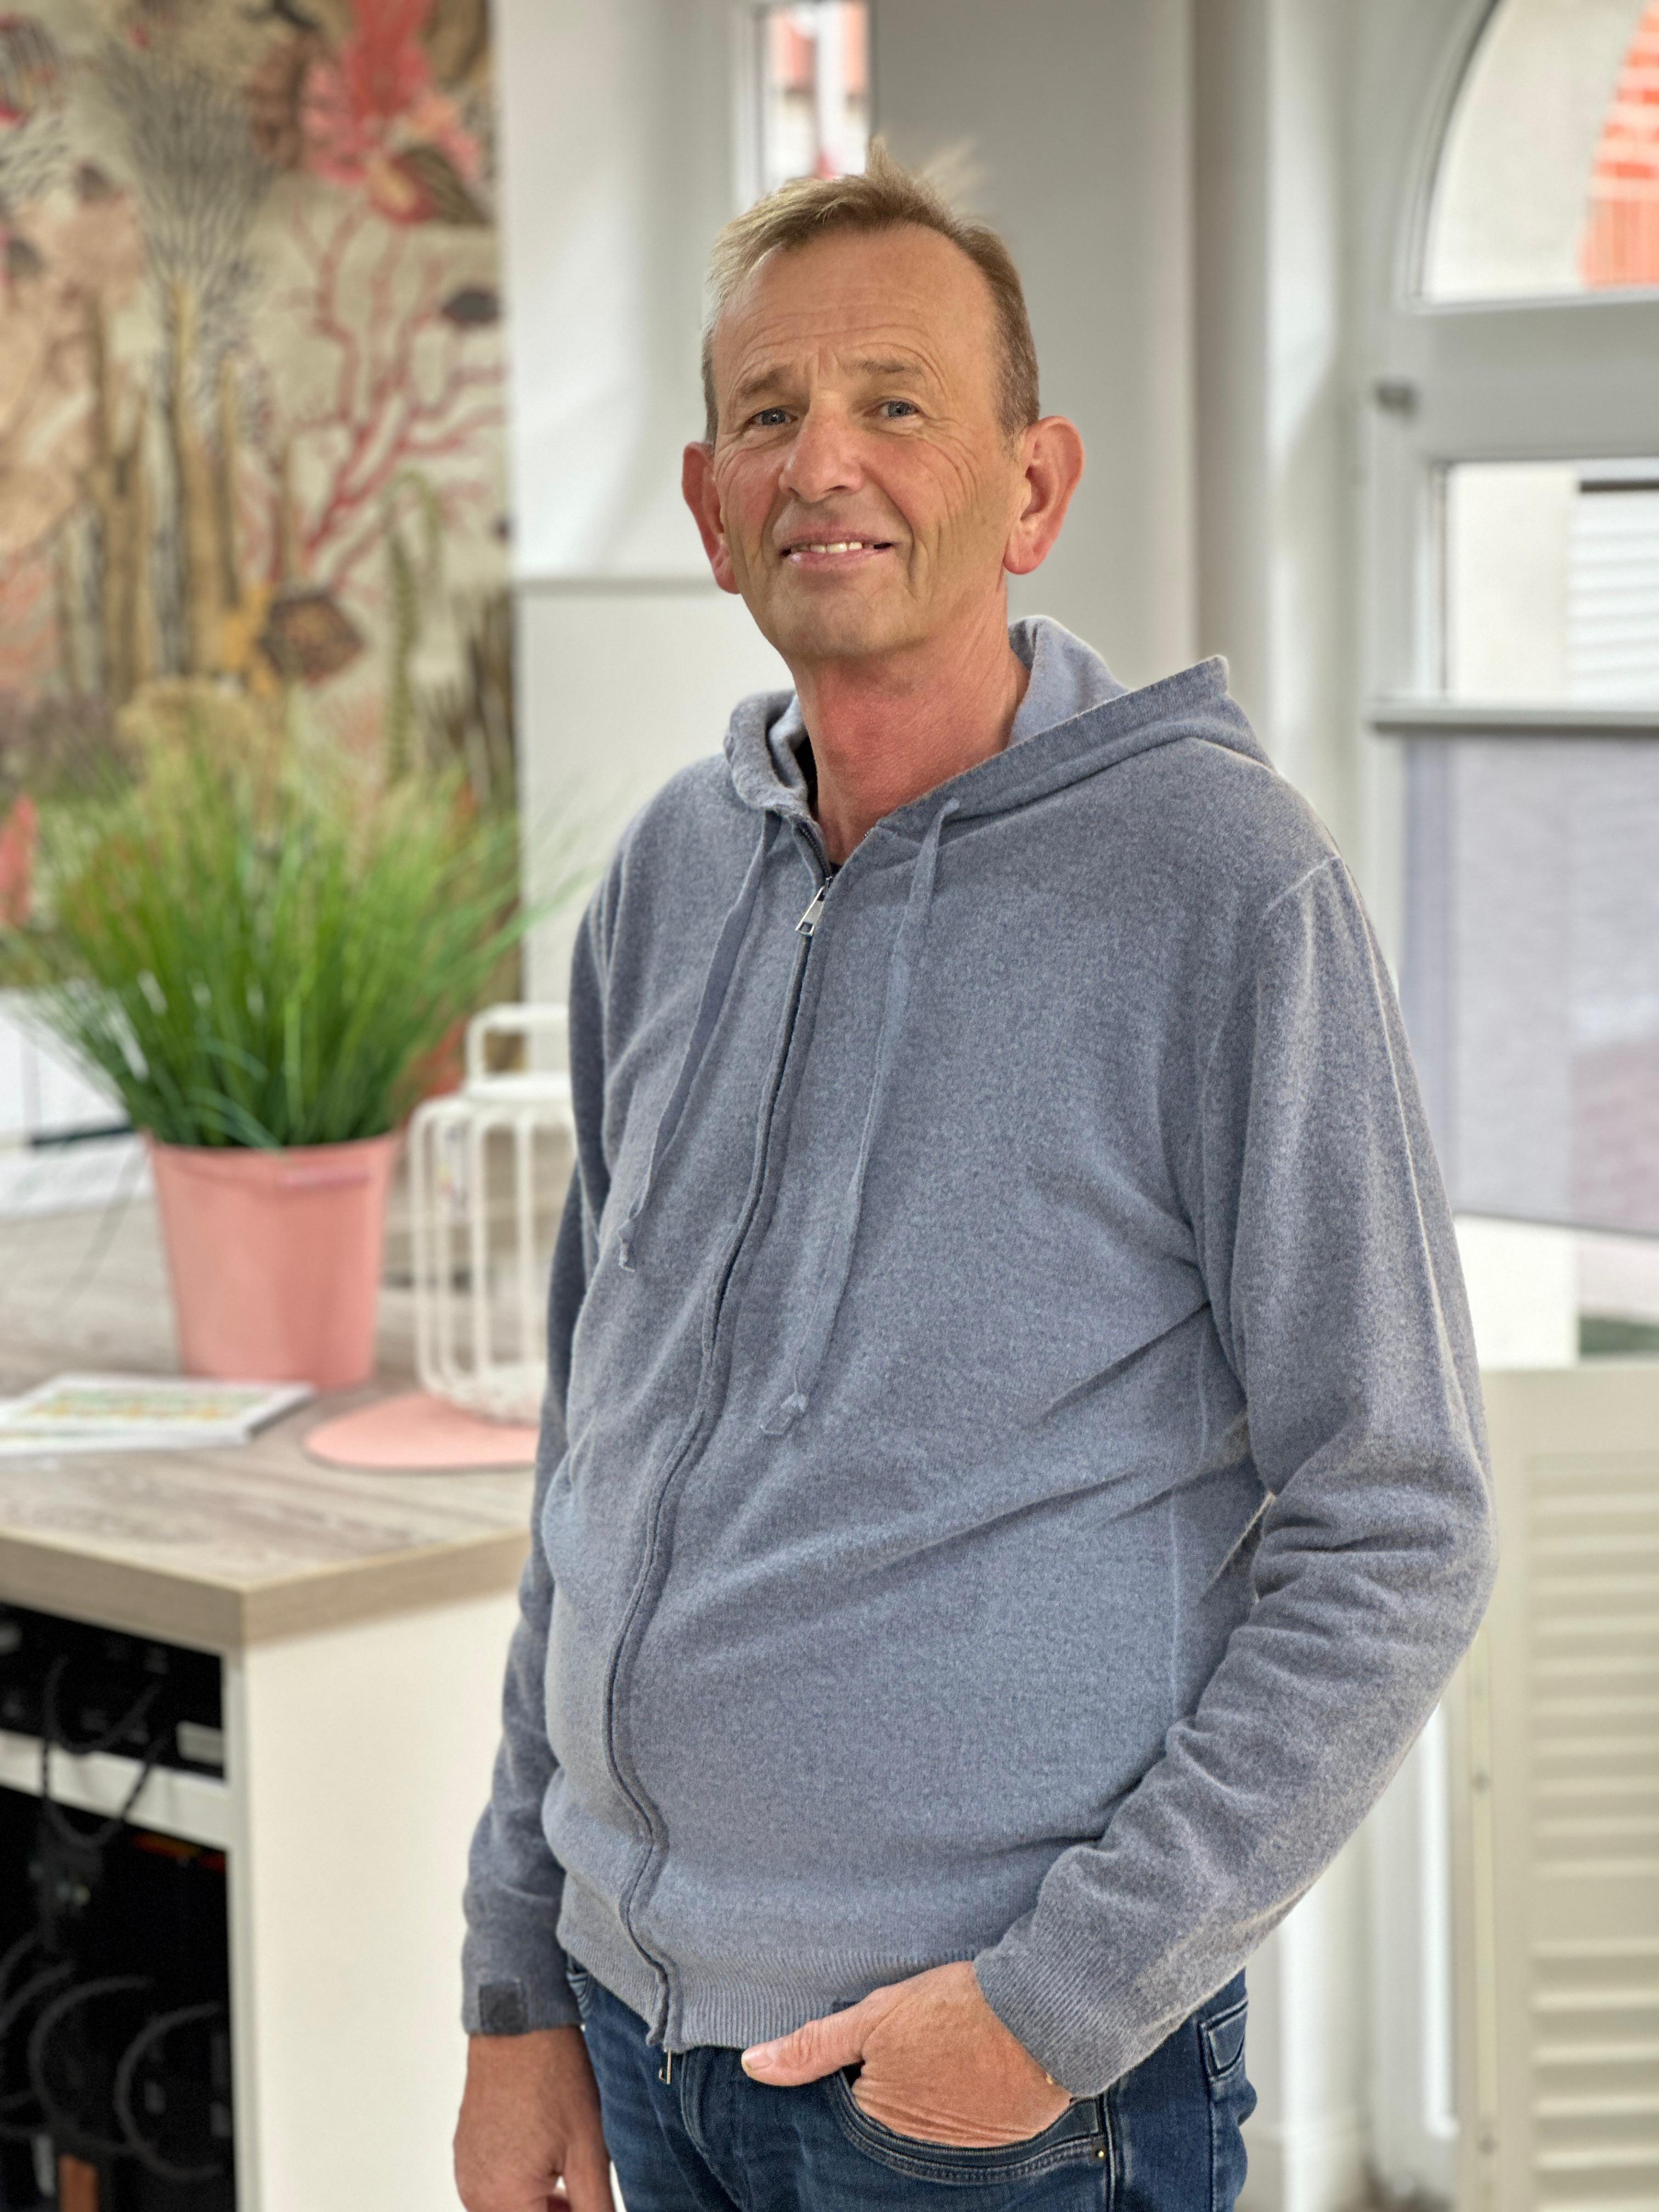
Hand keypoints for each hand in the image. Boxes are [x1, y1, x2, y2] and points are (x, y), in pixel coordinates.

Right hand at [454, 2026, 611, 2210]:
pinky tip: (548, 2163)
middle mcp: (475, 2194)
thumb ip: (595, 2207)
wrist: (518, 2024)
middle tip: (587, 2196)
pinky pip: (494, 2191)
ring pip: (509, 2211)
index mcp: (504, 2199)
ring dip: (540, 2207)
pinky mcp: (466, 2155)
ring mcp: (466, 2174)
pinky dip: (521, 2190)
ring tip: (571, 2178)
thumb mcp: (588, 2150)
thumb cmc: (554, 2077)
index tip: (589, 2201)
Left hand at [740, 1961, 1070, 2149]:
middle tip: (918, 2041)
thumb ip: (816, 2045)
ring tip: (948, 2047)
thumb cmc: (954, 2010)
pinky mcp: (1003, 2133)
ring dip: (934, 2089)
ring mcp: (963, 2142)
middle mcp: (918, 2141)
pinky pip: (973, 2118)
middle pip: (892, 2111)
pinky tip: (976, 2061)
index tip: (873, 2041)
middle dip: (895, 2082)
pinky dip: (972, 2095)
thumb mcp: (876, 2016)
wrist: (1042, 2016)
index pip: (851, 2099)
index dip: (857, 2066)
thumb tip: (753, 2065)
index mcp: (881, 2113)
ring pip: (932, 2115)